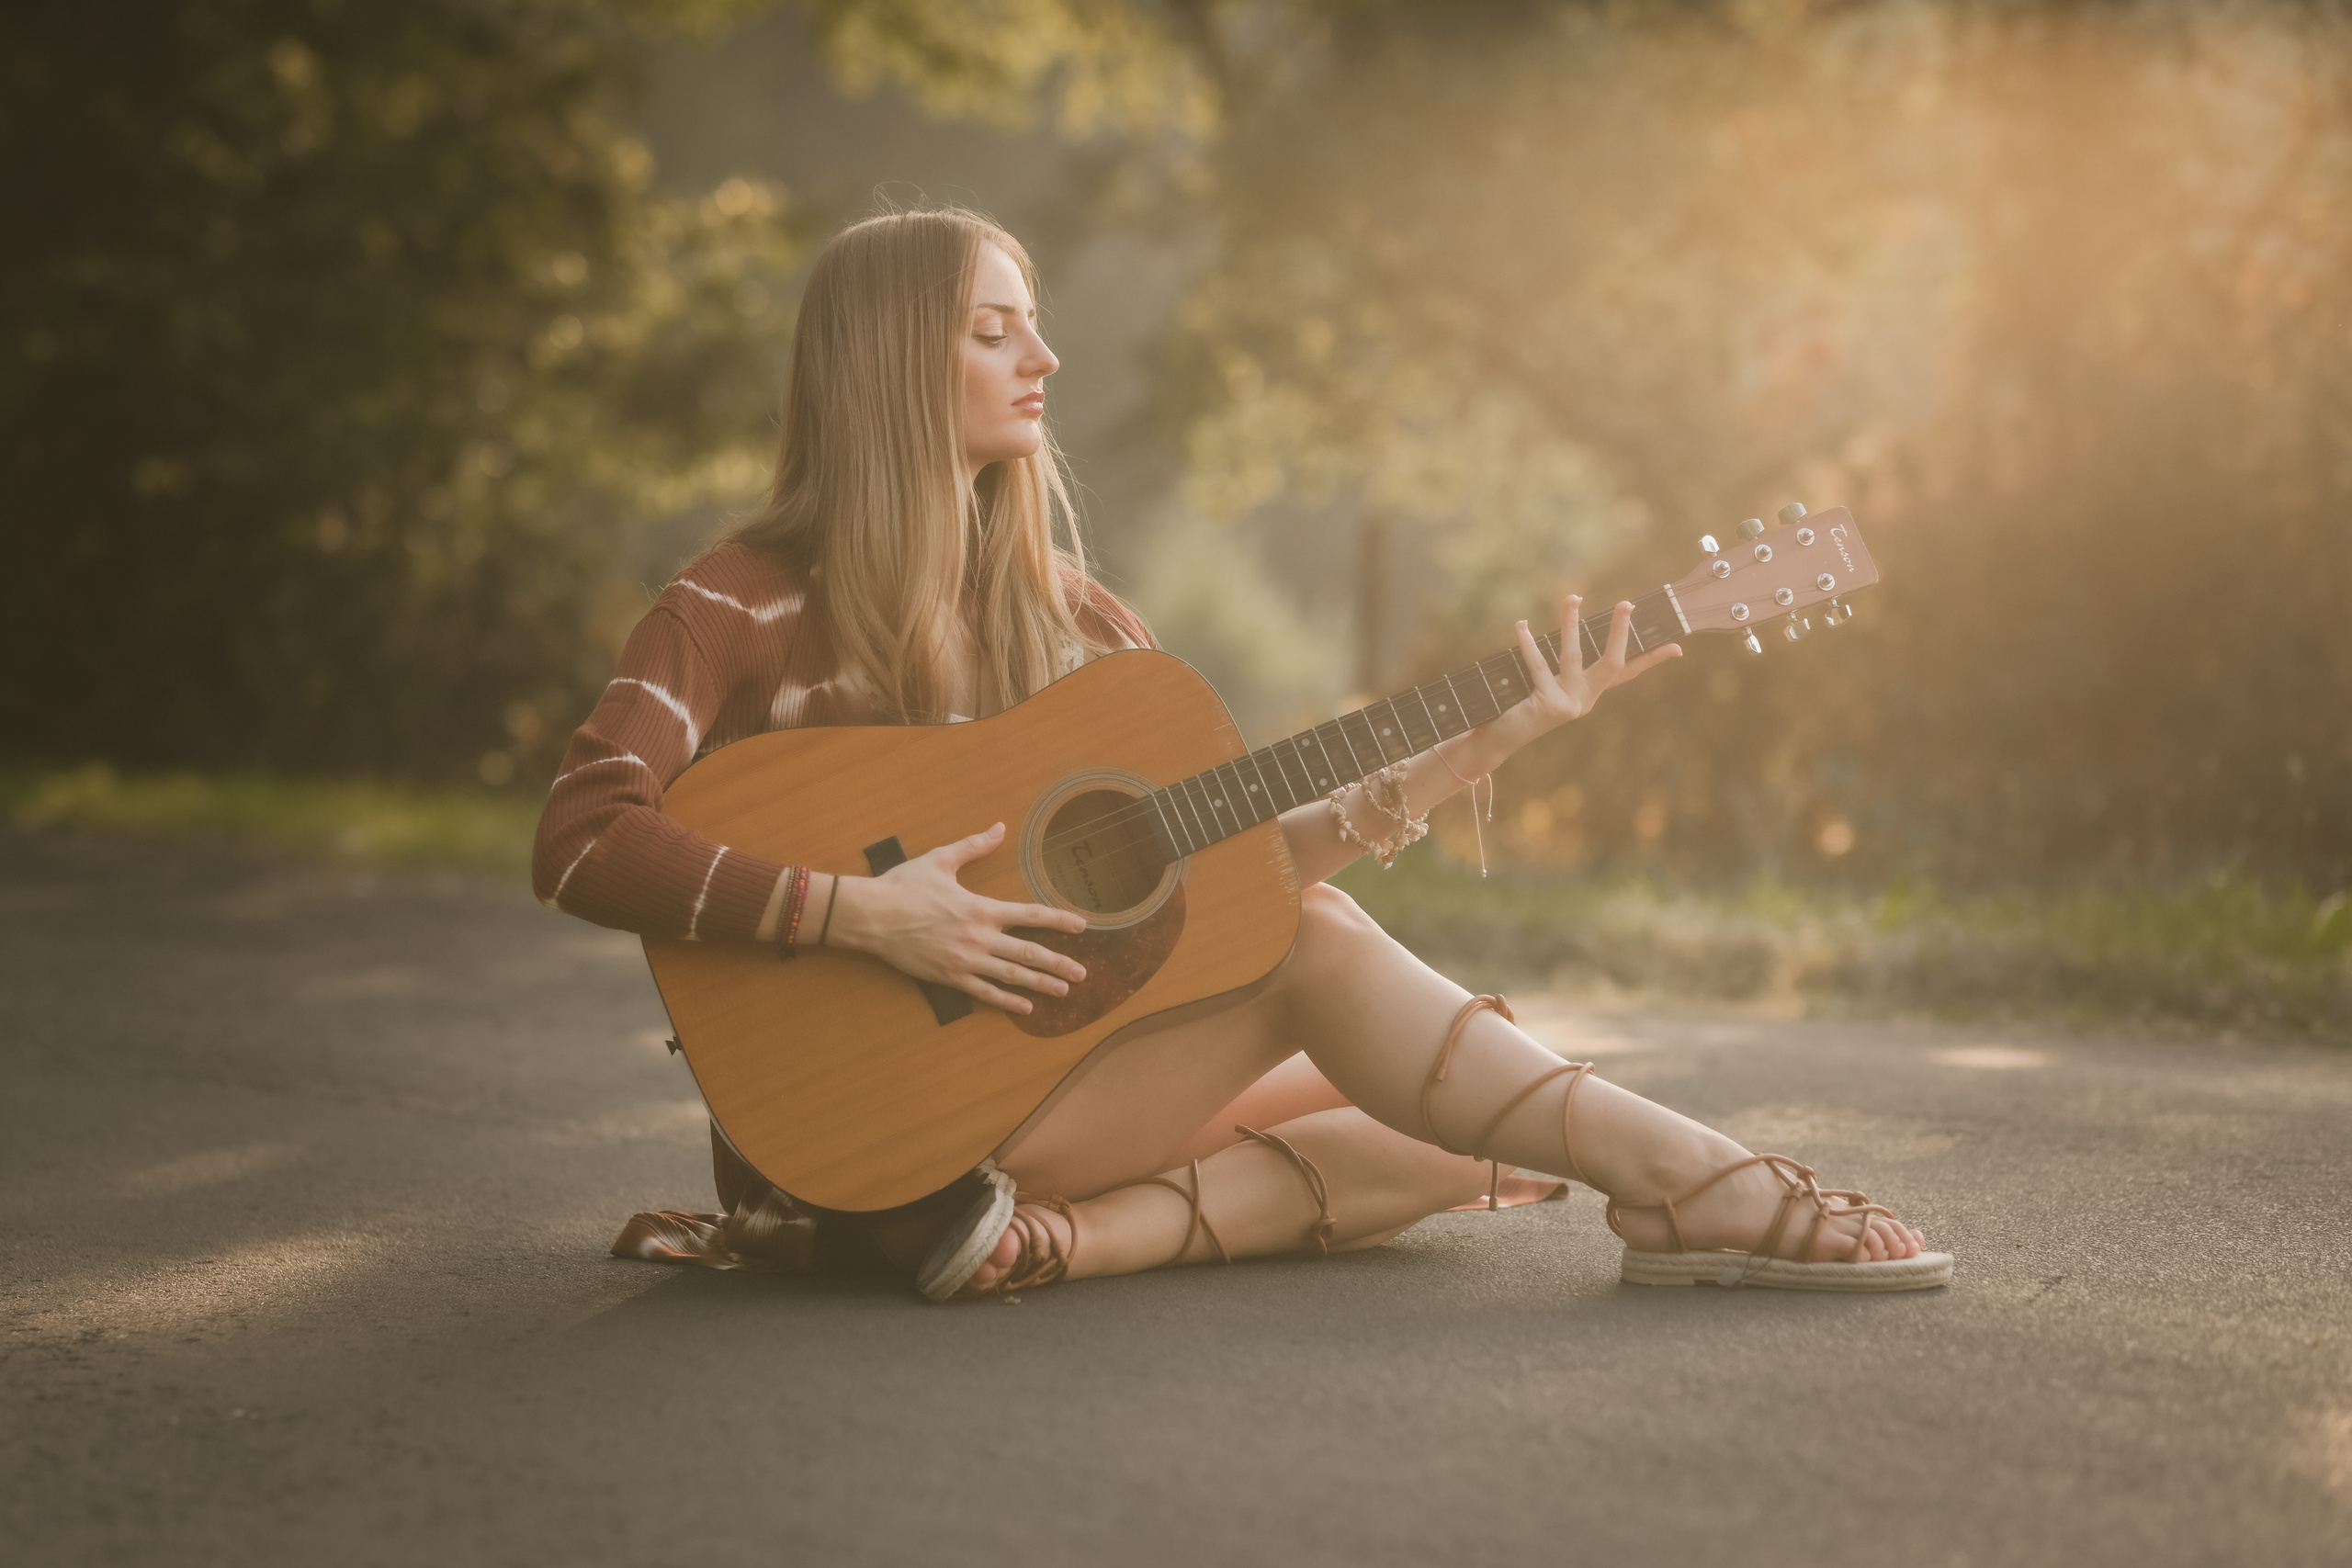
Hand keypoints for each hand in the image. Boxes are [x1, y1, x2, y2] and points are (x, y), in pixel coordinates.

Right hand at [823, 822, 1087, 1015]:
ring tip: (1064, 991)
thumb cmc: (903, 885)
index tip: (1081, 926)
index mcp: (980, 908)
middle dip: (1058, 963)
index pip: (1029, 915)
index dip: (1058, 920)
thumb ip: (974, 846)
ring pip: (1011, 976)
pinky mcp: (949, 977)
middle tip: (1083, 973)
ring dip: (1041, 984)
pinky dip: (1006, 1001)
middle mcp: (979, 937)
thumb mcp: (941, 860)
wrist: (871, 916)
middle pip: (1028, 953)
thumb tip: (999, 827)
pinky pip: (984, 993)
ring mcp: (965, 961)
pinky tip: (1025, 1007)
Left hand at [1462, 594, 1680, 767]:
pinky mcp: (1549, 706)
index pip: (1625, 673)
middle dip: (1620, 633)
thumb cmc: (1518, 707)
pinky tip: (1522, 625)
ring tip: (1572, 598)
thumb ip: (1554, 665)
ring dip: (1571, 624)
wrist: (1495, 739)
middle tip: (1628, 603)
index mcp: (1588, 695)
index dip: (1650, 660)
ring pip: (1573, 657)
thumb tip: (1547, 628)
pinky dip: (1528, 644)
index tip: (1677, 647)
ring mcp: (1569, 705)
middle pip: (1611, 663)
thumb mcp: (1543, 685)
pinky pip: (1538, 667)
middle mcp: (1583, 701)